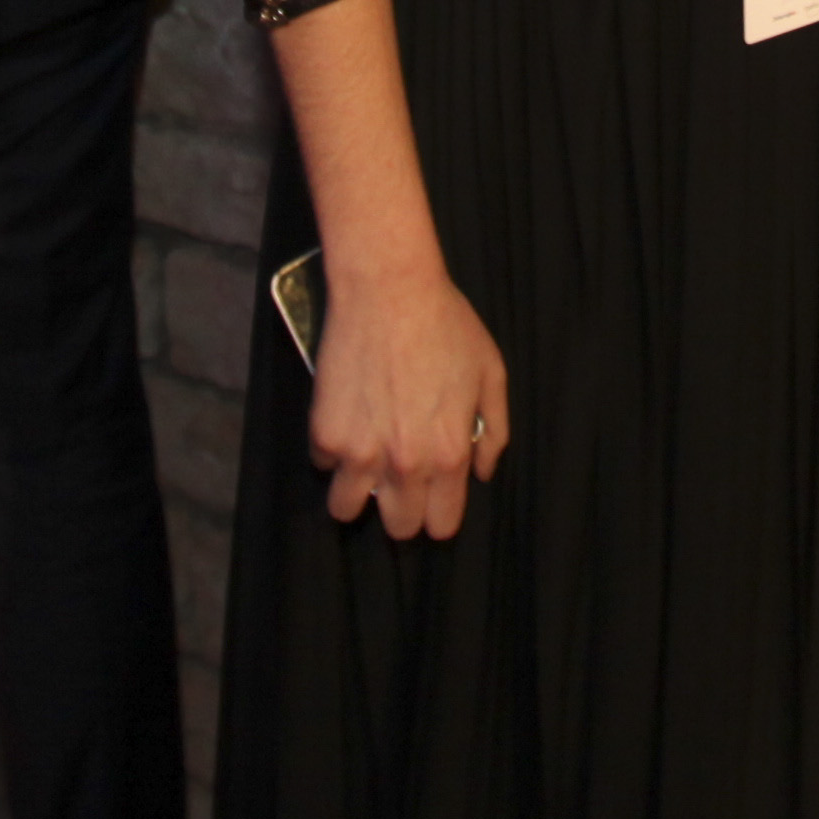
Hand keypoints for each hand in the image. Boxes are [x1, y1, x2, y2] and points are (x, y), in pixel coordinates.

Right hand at [307, 257, 508, 540]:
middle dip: (400, 510)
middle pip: (398, 527)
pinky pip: (323, 465)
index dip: (438, 515)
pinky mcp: (325, 432)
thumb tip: (482, 473)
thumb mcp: (491, 374)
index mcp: (449, 456)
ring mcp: (360, 452)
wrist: (389, 291)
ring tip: (363, 465)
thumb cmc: (446, 326)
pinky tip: (345, 423)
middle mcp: (405, 464)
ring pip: (346, 510)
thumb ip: (495, 432)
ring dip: (355, 492)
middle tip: (397, 481)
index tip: (431, 499)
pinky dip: (331, 452)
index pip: (441, 524)